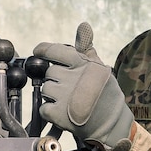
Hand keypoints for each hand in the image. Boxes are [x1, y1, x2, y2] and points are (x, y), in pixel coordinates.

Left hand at [33, 23, 134, 150]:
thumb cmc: (106, 94)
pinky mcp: (59, 114)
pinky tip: (63, 113)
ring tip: (68, 102)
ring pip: (45, 90)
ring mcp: (65, 96)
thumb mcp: (100, 69)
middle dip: (55, 80)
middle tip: (68, 89)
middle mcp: (73, 78)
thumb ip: (87, 49)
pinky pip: (44, 108)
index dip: (43, 50)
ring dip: (53, 96)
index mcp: (83, 64)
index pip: (55, 51)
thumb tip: (83, 26)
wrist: (112, 124)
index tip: (38, 51)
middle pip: (49, 73)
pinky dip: (50, 112)